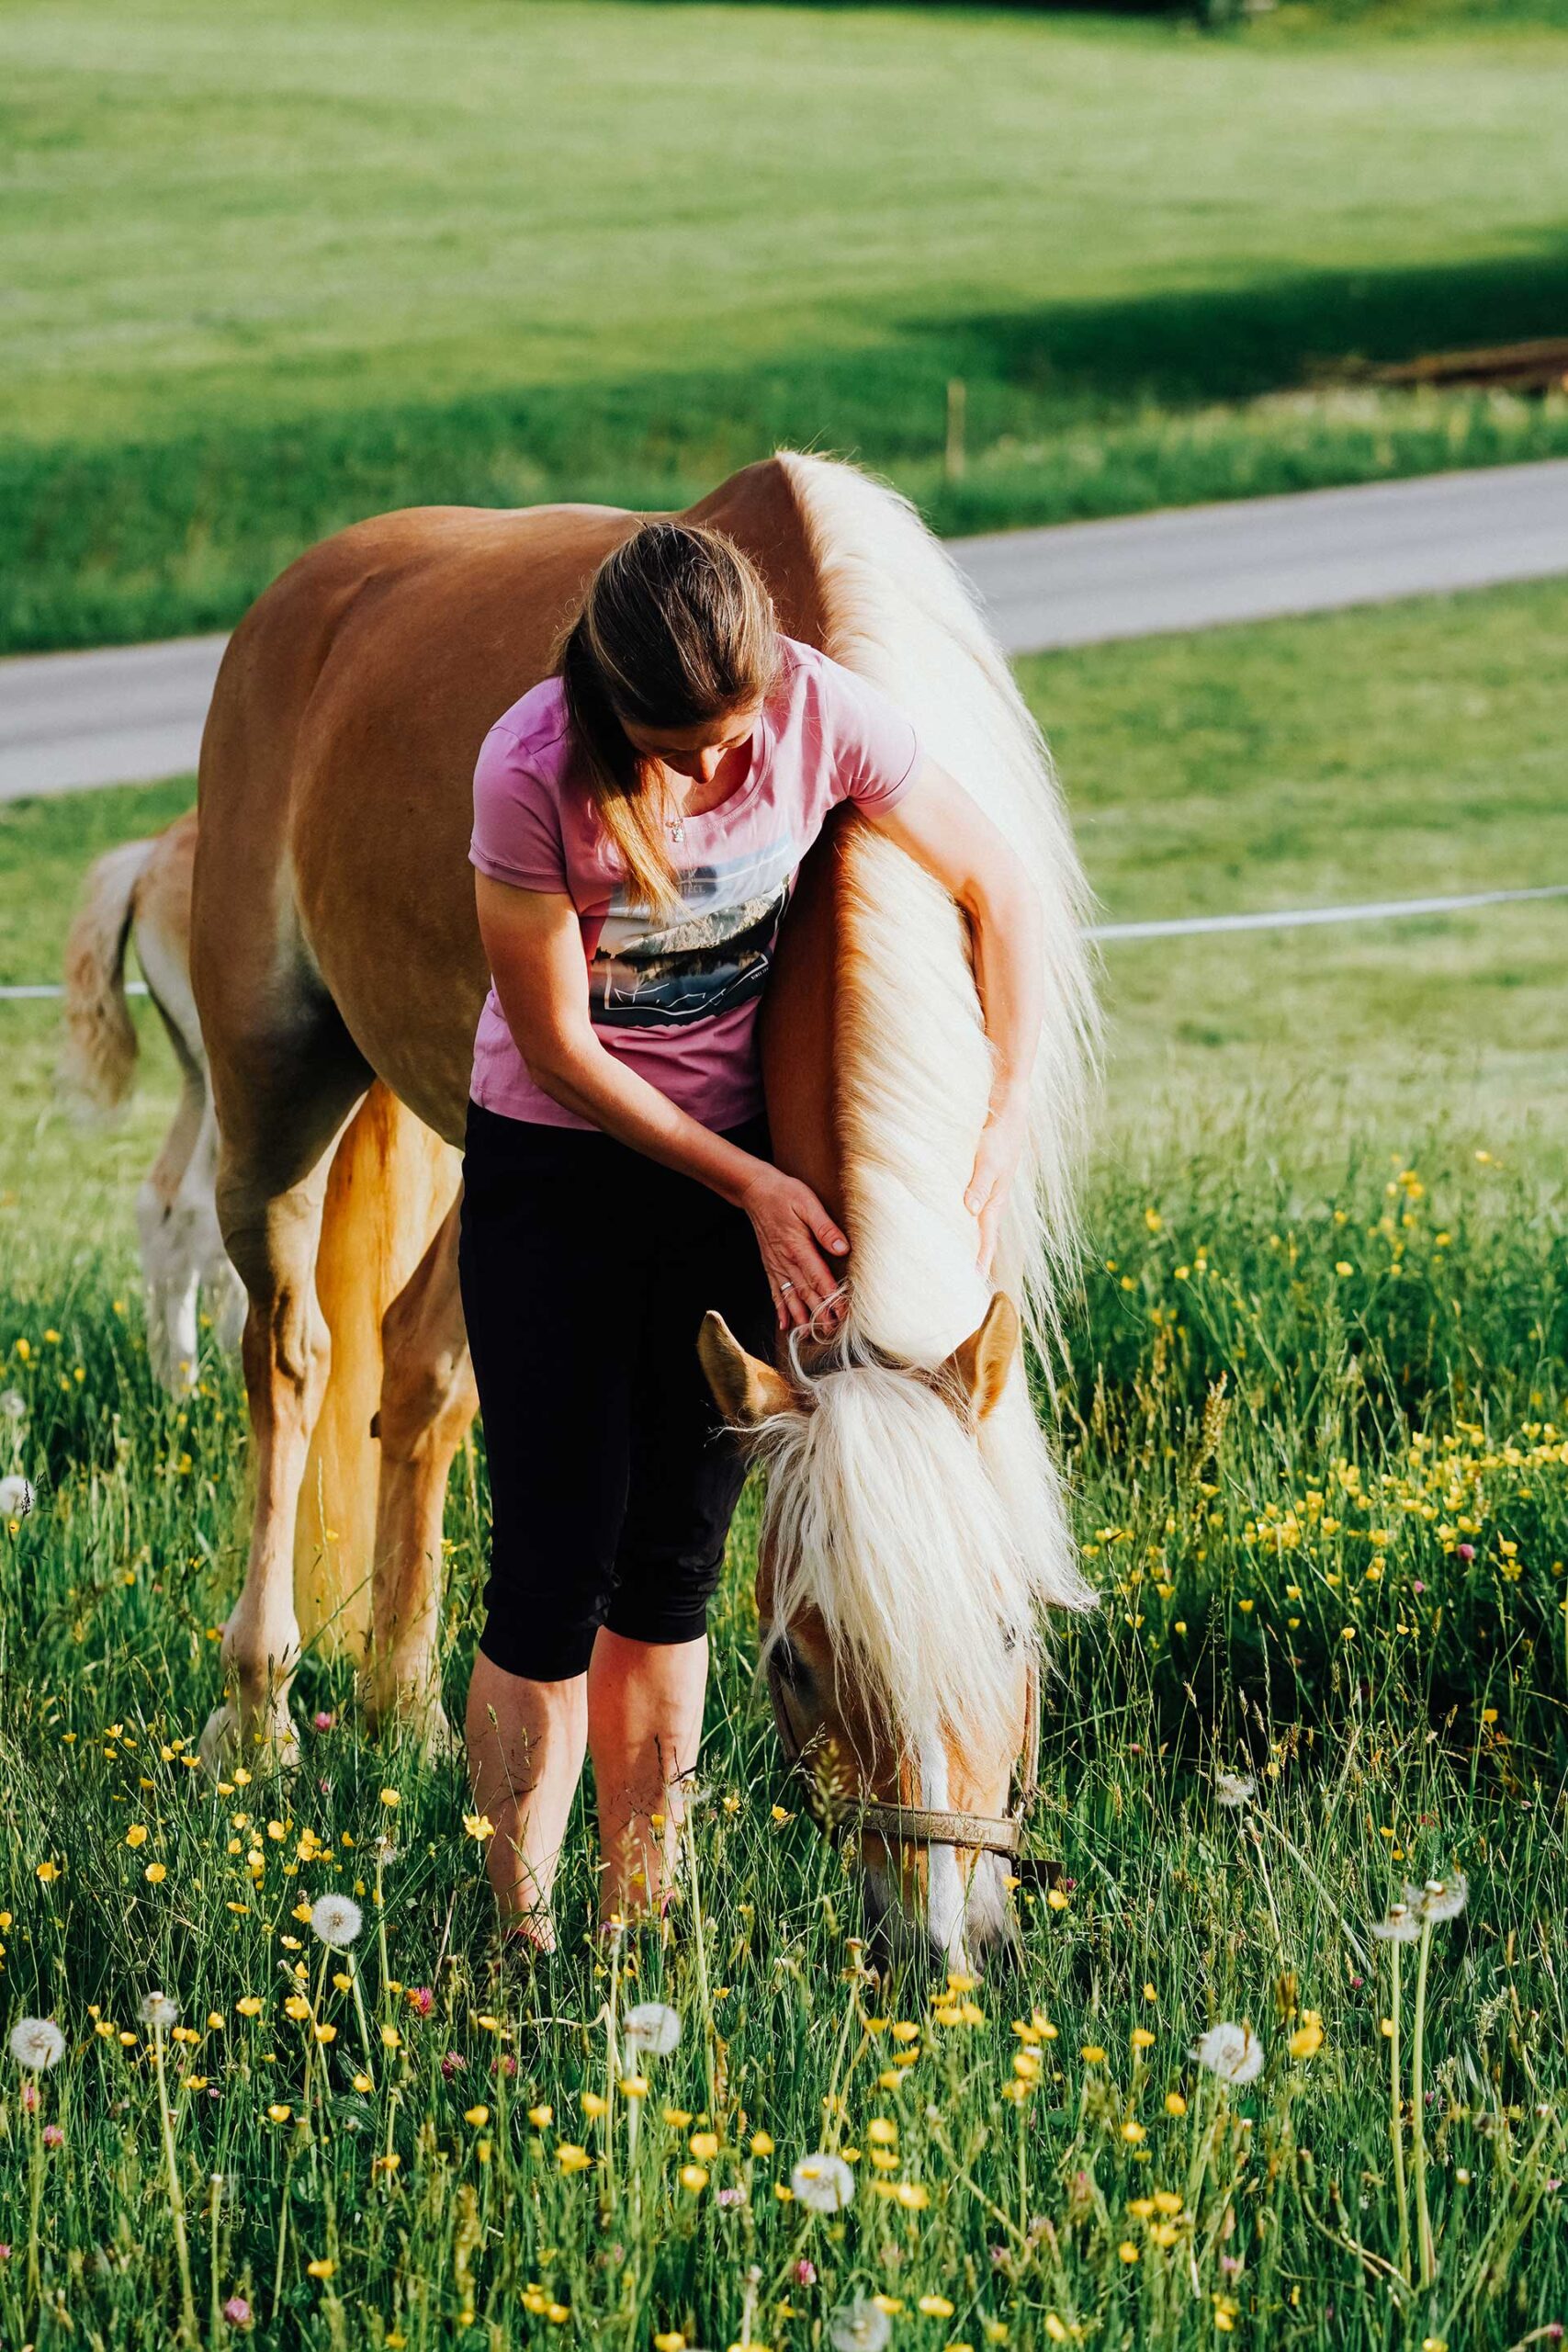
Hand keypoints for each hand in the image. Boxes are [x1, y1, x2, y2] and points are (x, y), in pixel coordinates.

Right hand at [739, 1164, 849, 1332]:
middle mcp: (785, 1261)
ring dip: (801, 1317)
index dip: (831, 1298)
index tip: (843, 1313)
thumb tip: (841, 1248)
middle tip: (832, 1332)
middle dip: (819, 1314)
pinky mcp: (770, 1265)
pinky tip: (784, 1324)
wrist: (755, 1191)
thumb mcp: (807, 1203)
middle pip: (806, 1293)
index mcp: (798, 1247)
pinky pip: (775, 1291)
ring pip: (790, 1297)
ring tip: (809, 1336)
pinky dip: (780, 1309)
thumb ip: (824, 1228)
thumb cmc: (785, 1194)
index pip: (818, 1278)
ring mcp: (776, 1265)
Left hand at [965, 1105, 1026, 1279]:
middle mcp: (991, 1198)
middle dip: (974, 1255)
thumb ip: (979, 1186)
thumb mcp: (988, 1161)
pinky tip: (950, 1219)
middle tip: (961, 1277)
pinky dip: (961, 1217)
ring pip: (974, 1220)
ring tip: (954, 1255)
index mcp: (995, 1200)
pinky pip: (970, 1204)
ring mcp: (986, 1188)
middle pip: (981, 1234)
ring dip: (967, 1237)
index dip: (981, 1259)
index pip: (987, 1237)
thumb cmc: (999, 1135)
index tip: (974, 1280)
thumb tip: (970, 1211)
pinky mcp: (978, 1176)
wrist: (1007, 1109)